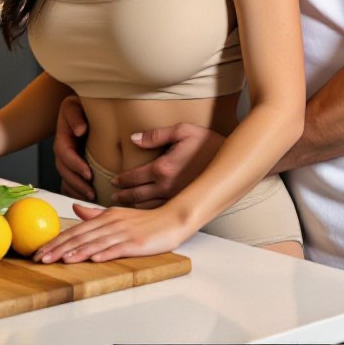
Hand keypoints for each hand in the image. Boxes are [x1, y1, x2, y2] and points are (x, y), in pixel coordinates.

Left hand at [33, 201, 191, 263]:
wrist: (172, 219)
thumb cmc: (145, 221)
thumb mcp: (118, 214)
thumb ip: (95, 214)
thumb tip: (75, 209)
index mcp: (106, 216)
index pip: (76, 229)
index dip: (57, 240)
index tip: (40, 250)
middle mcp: (112, 222)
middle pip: (81, 236)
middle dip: (59, 248)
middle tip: (41, 258)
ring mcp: (124, 233)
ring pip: (95, 243)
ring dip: (77, 252)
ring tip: (60, 260)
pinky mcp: (136, 243)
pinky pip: (117, 248)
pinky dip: (104, 253)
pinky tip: (92, 259)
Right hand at [53, 95, 94, 200]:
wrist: (80, 107)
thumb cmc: (80, 105)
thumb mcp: (75, 105)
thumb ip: (76, 116)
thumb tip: (80, 130)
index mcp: (62, 137)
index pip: (65, 154)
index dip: (75, 165)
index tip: (88, 174)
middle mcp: (62, 150)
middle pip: (64, 171)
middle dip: (77, 184)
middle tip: (91, 193)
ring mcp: (66, 159)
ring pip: (66, 180)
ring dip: (77, 191)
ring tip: (92, 198)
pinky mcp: (72, 165)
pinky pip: (69, 183)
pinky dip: (76, 192)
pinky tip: (86, 198)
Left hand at [110, 124, 224, 208]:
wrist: (230, 162)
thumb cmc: (207, 143)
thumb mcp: (183, 131)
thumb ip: (156, 135)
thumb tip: (133, 139)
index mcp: (162, 168)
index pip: (134, 177)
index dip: (122, 179)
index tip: (114, 180)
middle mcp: (165, 186)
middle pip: (136, 195)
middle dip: (123, 195)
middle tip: (113, 196)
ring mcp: (174, 198)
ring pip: (146, 207)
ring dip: (132, 206)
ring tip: (123, 205)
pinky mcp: (183, 204)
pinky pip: (159, 211)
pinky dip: (146, 213)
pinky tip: (143, 213)